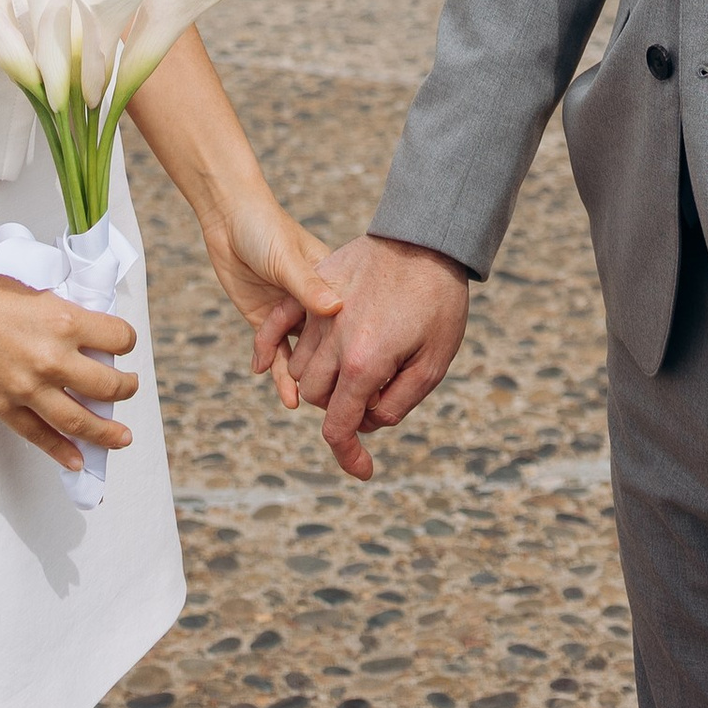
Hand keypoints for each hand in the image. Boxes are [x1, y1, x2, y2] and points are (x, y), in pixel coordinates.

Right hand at [0, 271, 140, 474]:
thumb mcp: (37, 289)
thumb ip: (64, 314)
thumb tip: (88, 335)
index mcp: (65, 319)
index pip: (118, 338)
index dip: (126, 341)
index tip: (124, 345)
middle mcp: (52, 357)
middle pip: (107, 386)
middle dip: (125, 389)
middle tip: (129, 388)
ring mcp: (27, 386)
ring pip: (79, 420)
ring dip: (106, 432)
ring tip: (122, 438)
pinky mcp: (2, 406)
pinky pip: (39, 435)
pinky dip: (61, 451)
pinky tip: (77, 460)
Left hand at [198, 184, 345, 405]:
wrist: (227, 219)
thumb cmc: (264, 227)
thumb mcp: (287, 257)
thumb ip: (308, 286)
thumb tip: (336, 310)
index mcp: (330, 282)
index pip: (350, 322)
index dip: (360, 349)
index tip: (372, 378)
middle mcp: (314, 303)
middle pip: (330, 346)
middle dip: (337, 373)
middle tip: (349, 406)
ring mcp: (290, 315)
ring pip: (304, 355)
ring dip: (309, 381)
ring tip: (318, 407)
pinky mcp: (266, 322)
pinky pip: (277, 354)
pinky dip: (281, 376)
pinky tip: (289, 399)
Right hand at [276, 235, 471, 478]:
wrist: (428, 237)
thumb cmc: (439, 301)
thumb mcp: (434, 363)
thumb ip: (396, 403)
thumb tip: (367, 421)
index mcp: (364, 363)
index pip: (339, 426)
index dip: (348, 455)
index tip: (363, 471)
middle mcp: (333, 341)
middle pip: (319, 397)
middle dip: (342, 408)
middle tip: (376, 394)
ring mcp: (319, 312)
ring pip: (302, 368)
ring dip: (322, 380)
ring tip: (357, 367)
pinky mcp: (314, 287)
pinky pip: (277, 324)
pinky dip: (269, 348)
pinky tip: (268, 366)